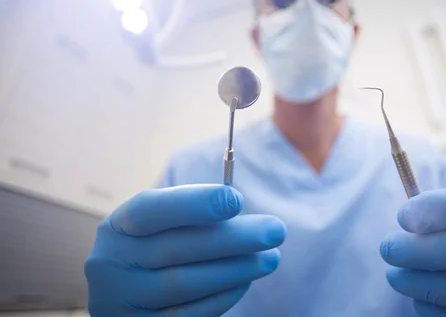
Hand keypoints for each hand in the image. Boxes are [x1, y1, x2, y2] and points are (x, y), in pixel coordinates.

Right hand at [85, 184, 285, 315]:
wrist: (125, 292)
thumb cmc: (154, 247)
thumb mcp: (159, 224)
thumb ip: (191, 214)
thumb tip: (235, 206)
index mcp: (118, 227)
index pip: (152, 210)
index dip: (194, 204)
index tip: (237, 200)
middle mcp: (112, 264)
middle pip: (175, 249)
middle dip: (232, 239)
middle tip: (274, 230)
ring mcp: (123, 301)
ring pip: (183, 285)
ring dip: (234, 269)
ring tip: (270, 258)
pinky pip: (188, 315)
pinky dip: (222, 296)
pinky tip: (245, 281)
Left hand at [380, 186, 445, 316]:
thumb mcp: (445, 233)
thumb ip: (430, 222)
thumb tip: (409, 218)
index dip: (445, 205)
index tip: (403, 217)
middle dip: (434, 248)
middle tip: (390, 249)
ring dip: (433, 285)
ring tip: (396, 277)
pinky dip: (441, 312)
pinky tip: (420, 301)